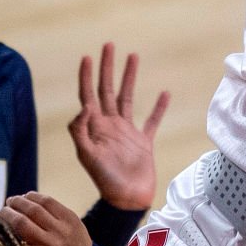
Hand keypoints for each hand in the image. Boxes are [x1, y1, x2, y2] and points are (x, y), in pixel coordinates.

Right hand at [2, 192, 91, 245]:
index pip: (13, 242)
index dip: (0, 231)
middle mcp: (49, 244)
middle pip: (21, 222)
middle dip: (7, 213)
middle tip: (1, 211)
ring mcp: (61, 229)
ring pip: (34, 209)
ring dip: (18, 202)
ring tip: (10, 201)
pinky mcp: (70, 217)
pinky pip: (48, 201)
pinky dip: (34, 197)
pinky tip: (26, 197)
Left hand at [69, 43, 167, 210]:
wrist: (126, 200)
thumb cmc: (105, 181)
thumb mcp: (87, 156)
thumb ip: (81, 132)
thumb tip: (83, 108)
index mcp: (95, 127)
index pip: (88, 95)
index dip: (86, 76)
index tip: (87, 56)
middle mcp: (110, 125)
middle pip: (107, 89)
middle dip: (107, 67)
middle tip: (108, 45)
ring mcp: (127, 132)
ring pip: (128, 98)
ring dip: (129, 77)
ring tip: (133, 56)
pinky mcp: (143, 142)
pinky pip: (152, 120)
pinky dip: (158, 107)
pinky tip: (164, 93)